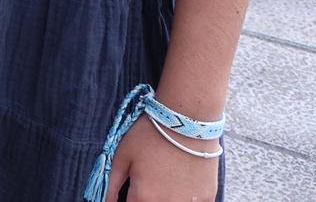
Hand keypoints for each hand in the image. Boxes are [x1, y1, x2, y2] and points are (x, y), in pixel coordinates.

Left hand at [105, 115, 220, 201]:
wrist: (187, 121)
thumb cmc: (151, 134)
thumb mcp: (123, 155)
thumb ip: (112, 183)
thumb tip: (107, 201)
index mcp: (144, 196)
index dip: (129, 200)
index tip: (132, 191)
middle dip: (147, 198)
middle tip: (150, 180)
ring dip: (167, 198)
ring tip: (166, 178)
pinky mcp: (208, 197)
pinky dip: (186, 196)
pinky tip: (183, 181)